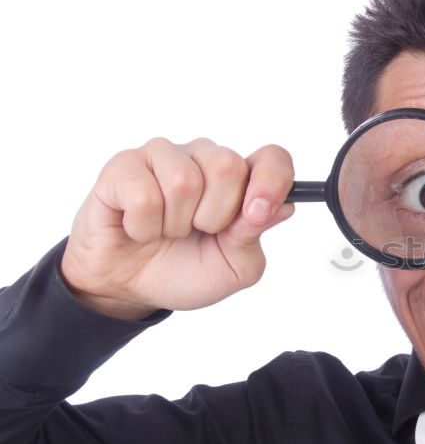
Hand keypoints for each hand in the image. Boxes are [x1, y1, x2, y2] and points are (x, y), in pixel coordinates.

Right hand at [61, 137, 294, 319]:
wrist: (130, 287)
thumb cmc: (185, 271)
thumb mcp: (234, 267)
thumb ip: (254, 236)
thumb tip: (280, 206)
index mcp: (241, 180)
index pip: (272, 158)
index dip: (272, 181)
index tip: (257, 214)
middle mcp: (205, 158)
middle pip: (227, 165)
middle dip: (215, 215)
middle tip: (198, 232)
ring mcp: (164, 156)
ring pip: (184, 181)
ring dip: (175, 224)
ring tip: (166, 231)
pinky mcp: (124, 165)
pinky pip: (143, 195)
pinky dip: (144, 227)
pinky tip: (139, 228)